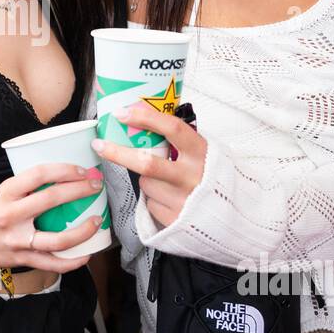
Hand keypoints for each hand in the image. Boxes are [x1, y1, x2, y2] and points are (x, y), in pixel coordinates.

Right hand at [0, 163, 104, 272]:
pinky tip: (86, 254)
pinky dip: (73, 261)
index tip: (82, 170)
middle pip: (51, 200)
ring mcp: (18, 240)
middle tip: (96, 186)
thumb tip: (64, 177)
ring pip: (57, 239)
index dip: (64, 170)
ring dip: (82, 230)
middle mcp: (11, 215)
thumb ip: (28, 186)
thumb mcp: (3, 192)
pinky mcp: (23, 259)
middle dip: (79, 191)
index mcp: (6, 193)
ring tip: (97, 220)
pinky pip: (53, 263)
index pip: (38, 174)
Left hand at [90, 104, 207, 227]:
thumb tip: (142, 117)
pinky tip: (170, 199)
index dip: (146, 118)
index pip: (172, 129)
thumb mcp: (203, 154)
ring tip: (167, 183)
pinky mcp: (175, 219)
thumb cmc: (212, 177)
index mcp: (201, 153)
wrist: (234, 215)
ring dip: (147, 180)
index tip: (122, 113)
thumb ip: (178, 142)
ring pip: (146, 183)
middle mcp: (192, 176)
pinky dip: (154, 199)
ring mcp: (183, 200)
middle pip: (146, 163)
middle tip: (99, 144)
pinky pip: (151, 203)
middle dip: (118, 153)